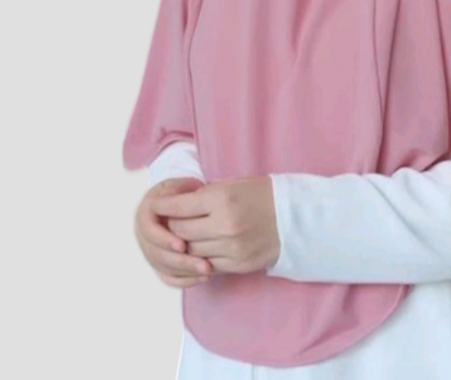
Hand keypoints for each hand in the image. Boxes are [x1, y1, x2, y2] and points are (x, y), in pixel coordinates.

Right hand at [135, 177, 215, 287]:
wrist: (179, 198)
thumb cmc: (185, 191)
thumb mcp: (183, 185)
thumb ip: (181, 191)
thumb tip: (182, 198)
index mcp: (145, 213)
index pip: (149, 231)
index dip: (164, 239)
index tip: (182, 245)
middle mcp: (143, 233)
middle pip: (155, 254)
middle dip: (179, 261)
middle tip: (203, 264)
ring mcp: (150, 250)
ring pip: (163, 267)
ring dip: (185, 272)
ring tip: (208, 271)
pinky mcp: (159, 263)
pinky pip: (169, 277)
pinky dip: (184, 280)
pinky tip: (204, 278)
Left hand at [151, 175, 280, 275]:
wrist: (295, 217)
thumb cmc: (262, 194)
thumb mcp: (233, 185)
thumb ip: (205, 196)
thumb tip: (175, 206)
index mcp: (222, 199)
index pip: (179, 207)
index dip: (164, 207)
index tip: (155, 206)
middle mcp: (224, 224)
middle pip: (181, 231)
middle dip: (172, 226)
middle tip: (169, 221)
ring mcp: (231, 247)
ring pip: (191, 251)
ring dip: (184, 244)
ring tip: (184, 236)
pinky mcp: (237, 265)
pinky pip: (207, 265)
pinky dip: (200, 258)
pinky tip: (200, 250)